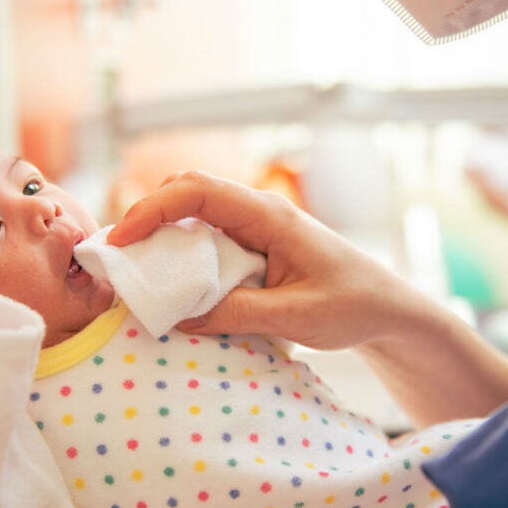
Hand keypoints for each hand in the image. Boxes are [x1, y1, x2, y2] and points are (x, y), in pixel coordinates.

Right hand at [107, 171, 419, 349]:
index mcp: (270, 216)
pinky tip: (174, 283)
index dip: (152, 209)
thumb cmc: (352, 306)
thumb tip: (177, 315)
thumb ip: (236, 314)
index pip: (199, 191)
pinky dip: (183, 254)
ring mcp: (257, 227)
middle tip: (118, 258)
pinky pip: (209, 238)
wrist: (388, 309)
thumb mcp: (294, 317)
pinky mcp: (256, 245)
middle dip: (148, 217)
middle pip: (188, 192)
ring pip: (195, 214)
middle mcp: (259, 212)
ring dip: (163, 237)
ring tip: (136, 272)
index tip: (121, 240)